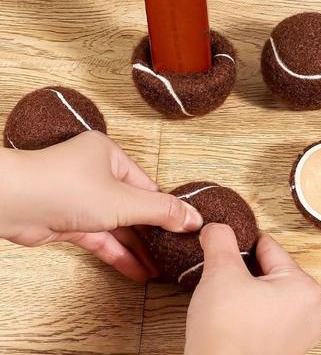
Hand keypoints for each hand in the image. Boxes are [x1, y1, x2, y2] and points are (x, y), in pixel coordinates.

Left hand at [0, 131, 202, 280]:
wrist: (13, 203)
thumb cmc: (66, 187)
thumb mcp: (124, 200)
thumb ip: (161, 210)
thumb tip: (194, 217)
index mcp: (111, 157)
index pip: (147, 186)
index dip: (167, 209)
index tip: (185, 229)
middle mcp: (97, 175)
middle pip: (133, 207)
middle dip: (151, 233)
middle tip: (172, 252)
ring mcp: (83, 199)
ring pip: (117, 226)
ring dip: (136, 248)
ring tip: (158, 269)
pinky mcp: (71, 221)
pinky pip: (101, 237)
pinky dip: (117, 253)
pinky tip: (136, 270)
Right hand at [185, 224, 320, 354]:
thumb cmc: (226, 332)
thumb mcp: (221, 271)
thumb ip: (220, 239)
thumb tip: (217, 227)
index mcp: (304, 288)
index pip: (268, 246)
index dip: (239, 242)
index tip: (222, 241)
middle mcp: (310, 311)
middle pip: (268, 268)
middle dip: (241, 266)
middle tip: (220, 271)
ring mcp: (299, 333)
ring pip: (265, 289)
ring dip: (242, 286)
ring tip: (223, 294)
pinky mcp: (284, 347)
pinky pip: (265, 311)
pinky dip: (247, 305)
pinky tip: (229, 312)